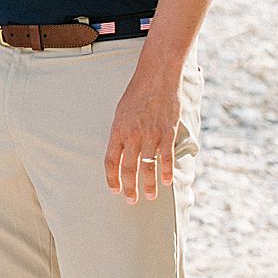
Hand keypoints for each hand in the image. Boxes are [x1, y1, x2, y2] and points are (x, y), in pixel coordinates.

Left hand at [104, 61, 180, 203]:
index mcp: (117, 131)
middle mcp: (132, 136)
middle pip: (128, 169)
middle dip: (129, 188)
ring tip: (150, 196)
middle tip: (131, 201)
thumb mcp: (121, 112)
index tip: (114, 190)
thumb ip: (120, 132)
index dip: (112, 178)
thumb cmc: (137, 93)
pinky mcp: (167, 133)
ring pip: (148, 167)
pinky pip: (166, 157)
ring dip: (148, 185)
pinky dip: (166, 171)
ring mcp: (150, 135)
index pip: (111, 161)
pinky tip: (167, 181)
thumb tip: (119, 151)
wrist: (157, 77)